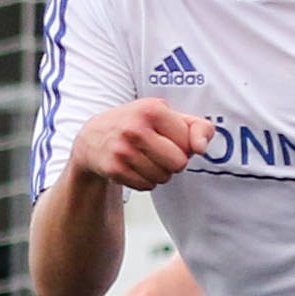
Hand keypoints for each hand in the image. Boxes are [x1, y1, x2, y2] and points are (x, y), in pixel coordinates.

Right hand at [71, 98, 212, 190]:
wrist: (92, 137)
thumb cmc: (136, 124)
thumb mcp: (166, 115)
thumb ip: (197, 127)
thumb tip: (202, 148)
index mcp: (152, 109)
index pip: (189, 142)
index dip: (183, 144)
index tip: (167, 137)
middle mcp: (136, 128)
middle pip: (179, 163)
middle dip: (173, 161)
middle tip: (158, 151)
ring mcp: (123, 150)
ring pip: (164, 177)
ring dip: (159, 172)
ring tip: (145, 158)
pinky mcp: (115, 169)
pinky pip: (147, 186)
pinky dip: (145, 181)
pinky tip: (134, 167)